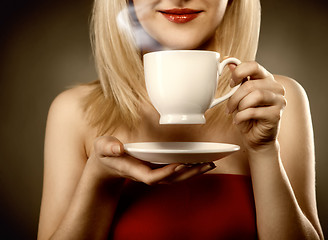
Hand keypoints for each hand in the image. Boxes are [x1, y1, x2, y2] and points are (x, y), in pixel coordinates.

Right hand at [88, 136, 215, 184]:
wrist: (106, 164)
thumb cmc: (106, 154)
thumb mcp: (102, 147)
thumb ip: (108, 147)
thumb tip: (117, 148)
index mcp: (134, 170)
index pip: (152, 177)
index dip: (166, 172)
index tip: (180, 164)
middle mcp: (146, 175)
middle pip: (170, 179)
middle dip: (188, 173)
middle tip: (206, 164)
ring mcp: (152, 174)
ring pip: (175, 178)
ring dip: (193, 172)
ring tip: (209, 164)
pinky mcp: (157, 170)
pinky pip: (175, 173)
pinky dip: (188, 169)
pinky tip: (200, 163)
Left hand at [227, 61, 285, 151]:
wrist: (256, 138)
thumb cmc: (248, 117)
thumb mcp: (240, 96)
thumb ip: (238, 79)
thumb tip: (229, 61)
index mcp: (266, 79)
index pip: (253, 65)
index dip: (239, 72)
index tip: (231, 83)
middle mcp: (275, 87)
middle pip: (250, 84)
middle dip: (234, 96)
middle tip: (229, 106)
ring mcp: (279, 100)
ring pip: (254, 96)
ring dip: (239, 106)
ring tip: (236, 113)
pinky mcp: (277, 114)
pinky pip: (254, 111)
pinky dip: (242, 116)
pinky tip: (239, 120)